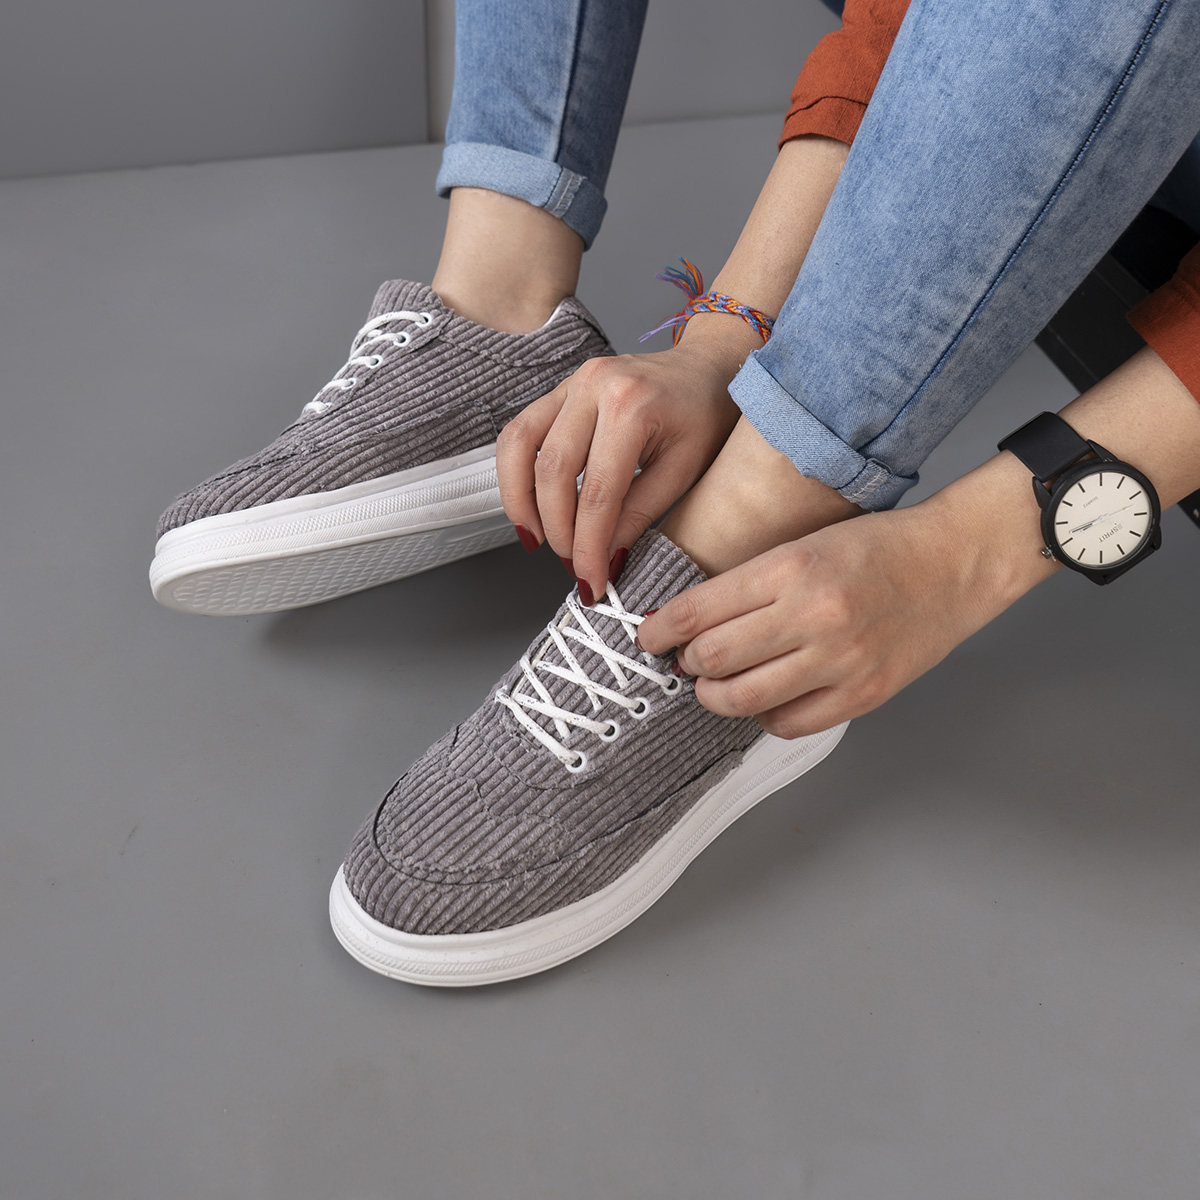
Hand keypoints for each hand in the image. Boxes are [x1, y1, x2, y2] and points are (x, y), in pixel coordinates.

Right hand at [496, 319, 757, 603]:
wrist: (706, 367)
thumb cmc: (705, 414)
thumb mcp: (684, 470)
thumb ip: (640, 514)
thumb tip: (604, 556)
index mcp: (633, 405)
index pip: (598, 493)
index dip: (588, 545)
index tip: (591, 579)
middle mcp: (594, 386)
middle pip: (553, 472)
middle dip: (558, 529)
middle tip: (572, 564)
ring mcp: (572, 382)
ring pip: (520, 446)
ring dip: (520, 501)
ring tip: (536, 539)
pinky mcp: (559, 389)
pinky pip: (520, 432)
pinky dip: (516, 473)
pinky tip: (529, 505)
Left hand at [637, 501, 1027, 736]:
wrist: (955, 561)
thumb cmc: (878, 547)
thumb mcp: (805, 543)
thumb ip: (750, 584)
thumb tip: (693, 625)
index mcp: (791, 566)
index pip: (699, 610)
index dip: (660, 629)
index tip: (648, 635)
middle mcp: (813, 615)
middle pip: (713, 659)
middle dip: (686, 663)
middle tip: (685, 659)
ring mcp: (840, 660)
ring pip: (742, 699)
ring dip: (714, 695)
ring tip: (714, 684)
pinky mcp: (863, 694)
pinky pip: (787, 723)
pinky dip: (763, 716)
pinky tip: (764, 698)